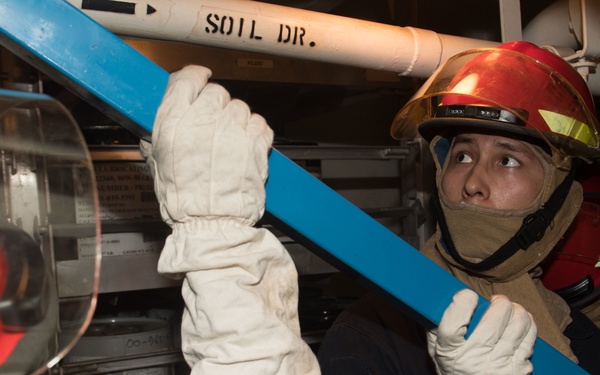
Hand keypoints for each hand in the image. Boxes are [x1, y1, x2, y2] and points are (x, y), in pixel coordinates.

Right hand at [141, 65, 272, 226]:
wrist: (213, 224)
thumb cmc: (184, 202)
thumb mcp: (158, 165)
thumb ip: (159, 137)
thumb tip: (162, 122)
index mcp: (173, 123)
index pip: (186, 80)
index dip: (196, 77)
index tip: (201, 79)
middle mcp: (202, 121)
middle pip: (216, 92)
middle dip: (216, 107)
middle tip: (213, 127)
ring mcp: (232, 129)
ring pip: (240, 107)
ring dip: (236, 121)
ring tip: (229, 144)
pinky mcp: (255, 141)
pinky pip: (259, 122)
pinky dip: (255, 132)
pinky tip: (245, 148)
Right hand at [427, 289, 536, 374]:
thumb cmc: (455, 369)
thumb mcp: (437, 351)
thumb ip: (437, 327)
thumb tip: (440, 298)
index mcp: (450, 352)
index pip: (453, 325)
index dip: (462, 303)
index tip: (467, 295)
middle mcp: (476, 358)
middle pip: (496, 318)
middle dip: (499, 302)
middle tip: (496, 301)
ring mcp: (500, 364)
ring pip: (519, 322)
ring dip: (516, 310)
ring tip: (510, 310)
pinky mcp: (519, 368)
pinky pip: (530, 336)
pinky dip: (527, 324)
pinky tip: (519, 323)